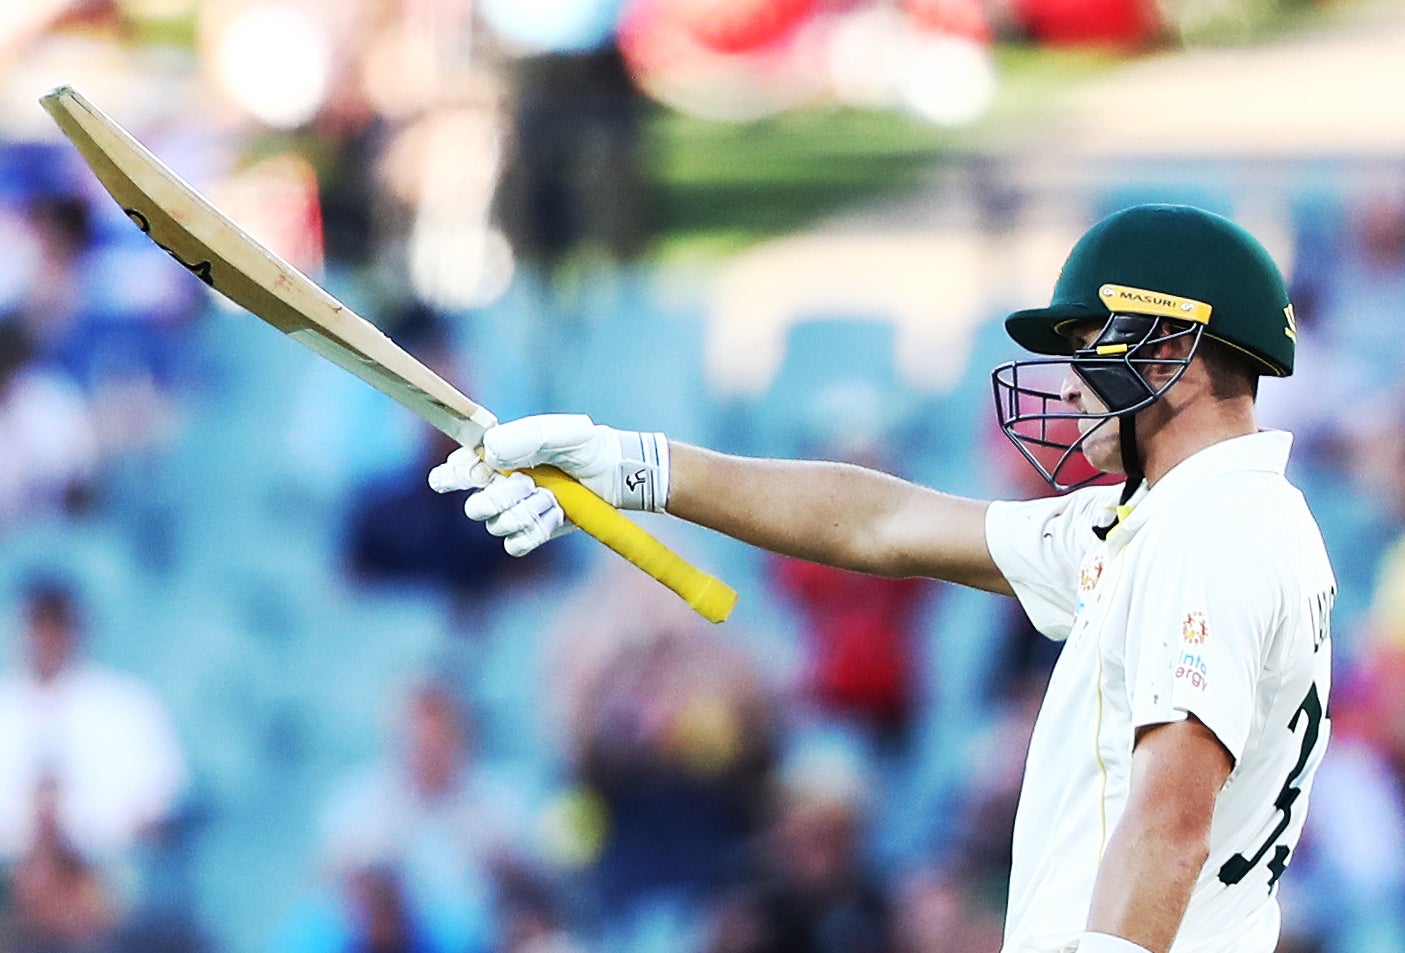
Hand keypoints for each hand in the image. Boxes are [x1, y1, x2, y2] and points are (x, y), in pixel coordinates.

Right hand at [428, 414, 669, 555]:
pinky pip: (516, 544)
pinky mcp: (531, 532)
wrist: (613, 474)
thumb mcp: (559, 432)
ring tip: (551, 496)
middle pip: (474, 507)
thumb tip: (488, 454)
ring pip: (497, 526)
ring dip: (527, 512)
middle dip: (501, 498)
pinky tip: (555, 514)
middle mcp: (498, 486)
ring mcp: (514, 512)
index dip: (456, 477)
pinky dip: (536, 531)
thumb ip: (523, 437)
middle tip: (528, 483)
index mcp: (494, 457)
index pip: (455, 471)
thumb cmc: (584, 446)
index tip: (480, 474)